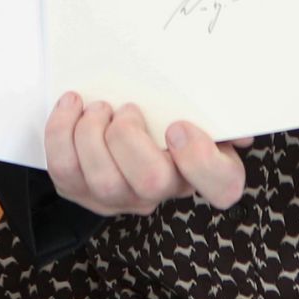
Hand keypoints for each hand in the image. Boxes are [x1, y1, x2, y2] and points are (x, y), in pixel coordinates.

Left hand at [43, 93, 249, 215]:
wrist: (115, 128)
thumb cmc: (161, 112)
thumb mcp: (192, 103)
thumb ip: (214, 102)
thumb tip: (236, 111)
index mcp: (201, 166)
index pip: (222, 186)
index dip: (201, 160)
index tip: (178, 125)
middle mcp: (162, 189)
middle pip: (151, 183)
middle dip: (130, 139)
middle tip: (126, 109)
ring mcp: (120, 196)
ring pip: (104, 181)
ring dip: (93, 134)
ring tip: (98, 107)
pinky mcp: (81, 191)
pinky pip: (65, 170)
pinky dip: (62, 131)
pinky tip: (72, 105)